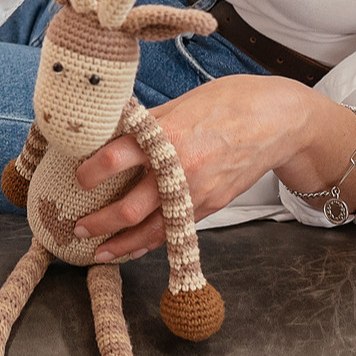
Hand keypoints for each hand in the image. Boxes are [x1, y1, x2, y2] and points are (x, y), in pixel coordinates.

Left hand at [70, 74, 323, 260]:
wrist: (277, 121)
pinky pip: (175, 231)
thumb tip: (111, 135)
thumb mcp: (180, 105)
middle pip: (129, 209)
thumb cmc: (228, 103)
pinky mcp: (211, 207)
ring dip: (122, 245)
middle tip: (78, 227)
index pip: (114, 159)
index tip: (78, 178)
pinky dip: (151, 242)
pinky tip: (134, 248)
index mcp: (165, 137)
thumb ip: (147, 125)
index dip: (90, 172)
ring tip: (99, 252)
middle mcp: (179, 170)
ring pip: (152, 232)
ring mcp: (196, 194)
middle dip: (99, 223)